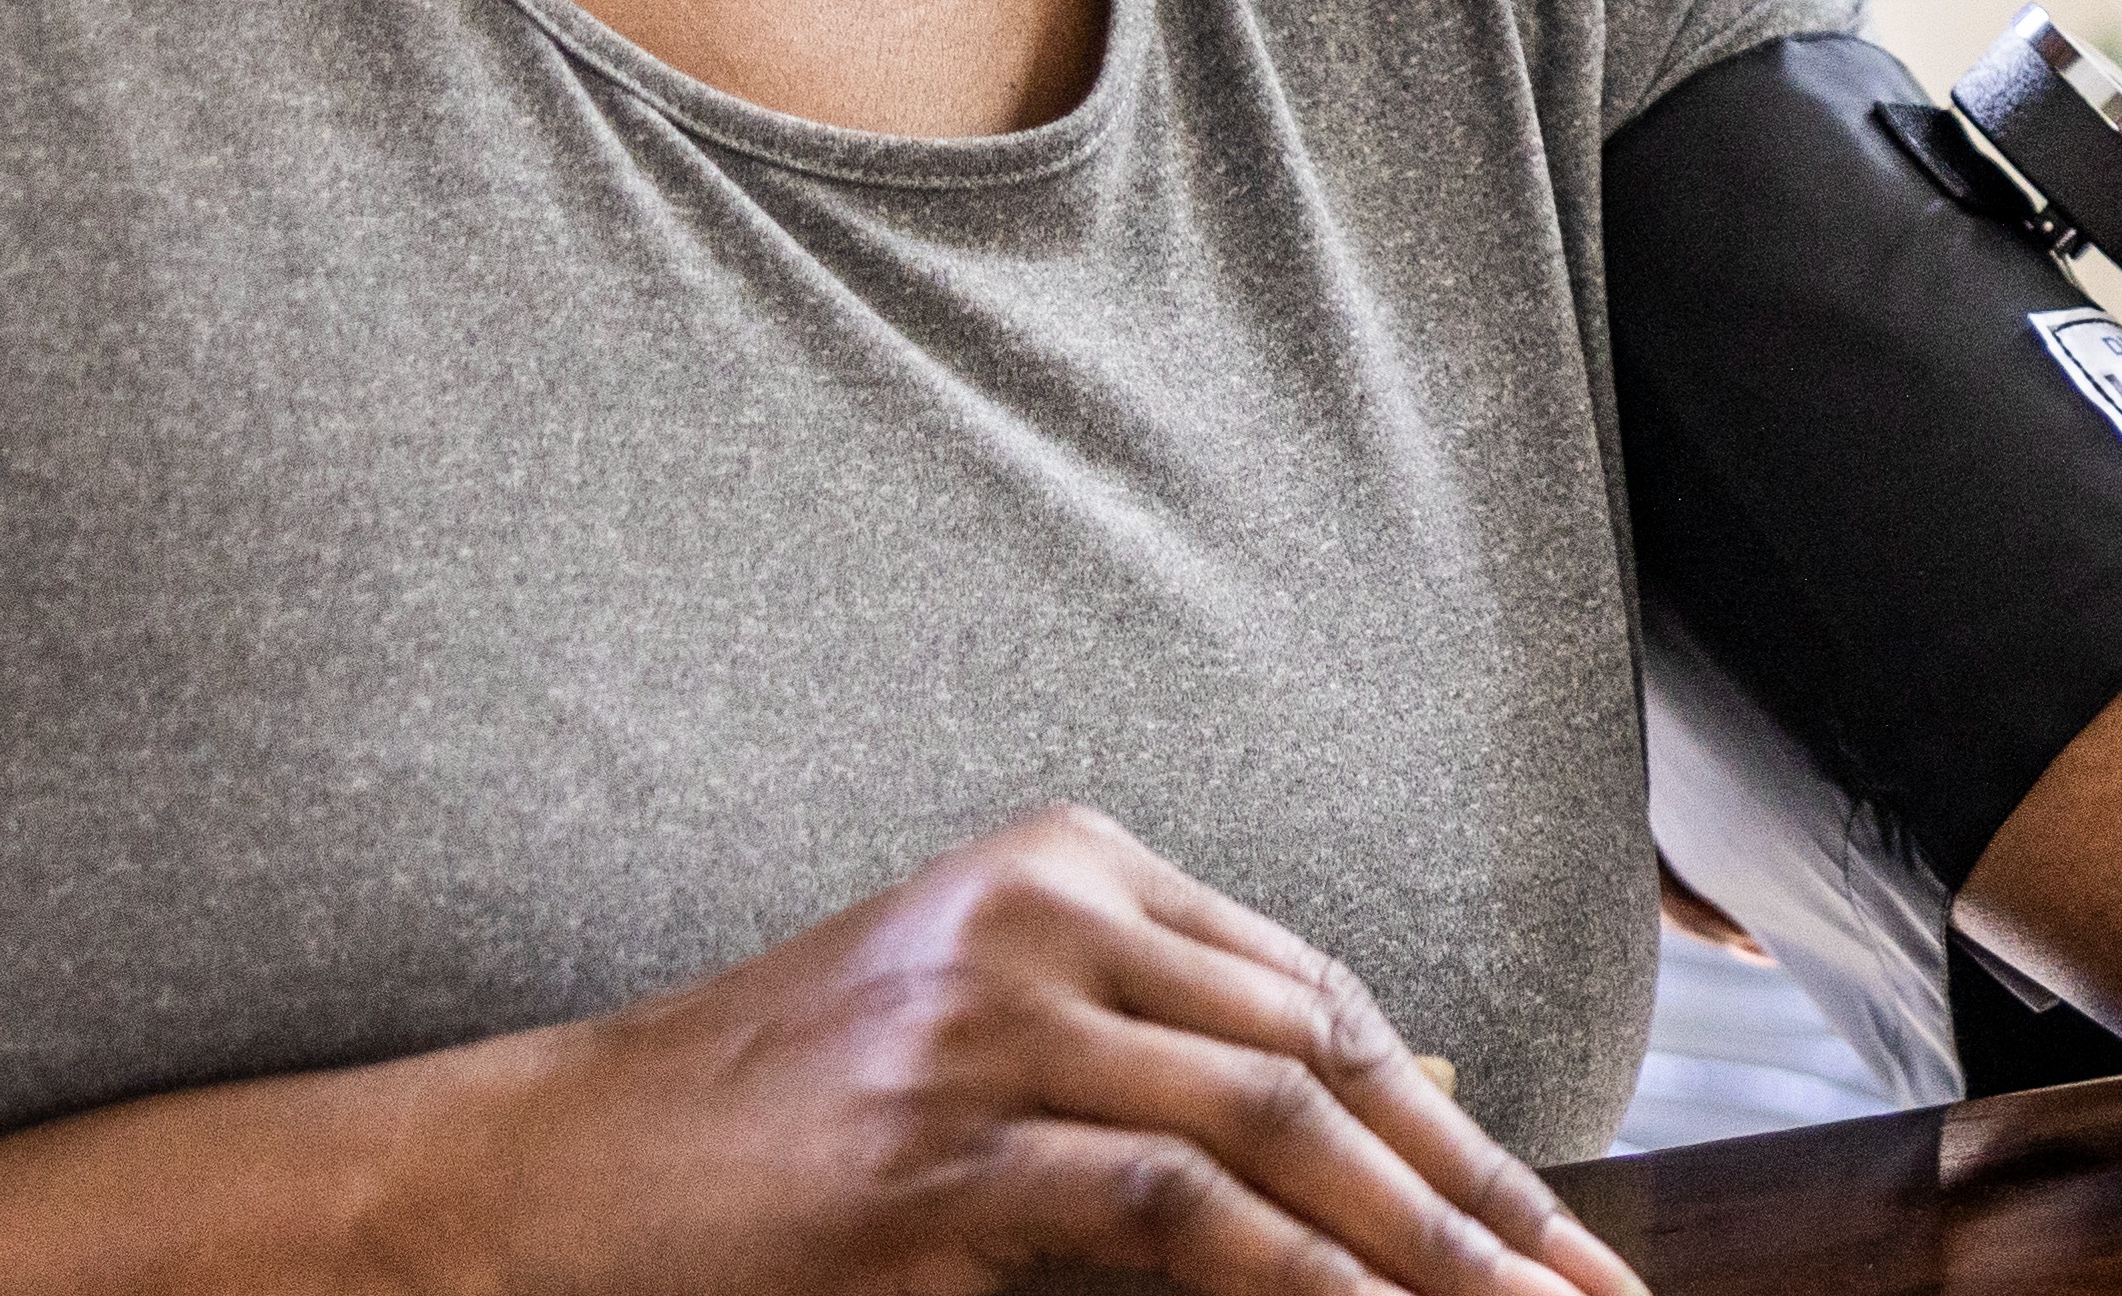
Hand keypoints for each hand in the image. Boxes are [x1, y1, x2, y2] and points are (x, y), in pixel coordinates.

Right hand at [387, 803, 1652, 1295]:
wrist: (526, 1181)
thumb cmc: (755, 1141)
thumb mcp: (979, 1061)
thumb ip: (1162, 1073)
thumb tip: (1390, 1146)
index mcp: (1066, 867)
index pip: (1317, 995)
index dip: (1452, 1118)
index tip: (1552, 1225)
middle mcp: (1044, 915)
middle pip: (1328, 1056)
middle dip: (1482, 1191)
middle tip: (1595, 1294)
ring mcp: (990, 1026)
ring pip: (1282, 1127)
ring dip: (1433, 1248)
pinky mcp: (940, 1154)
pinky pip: (1178, 1210)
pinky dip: (1309, 1278)